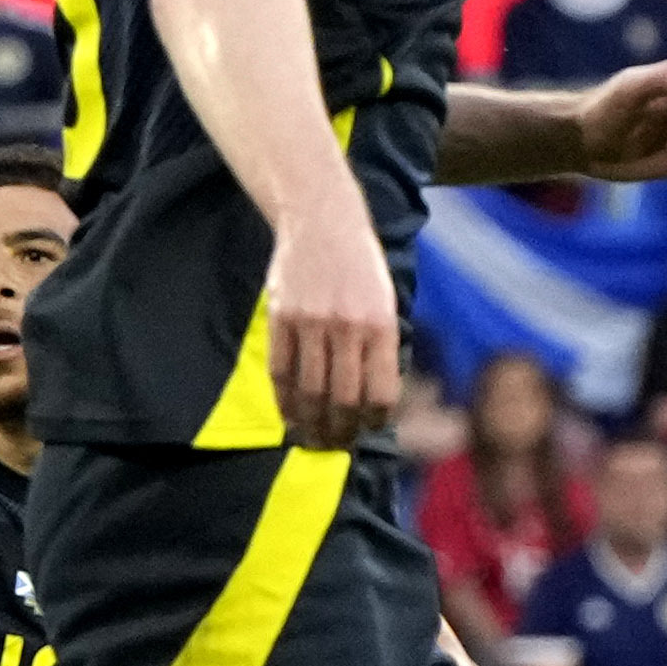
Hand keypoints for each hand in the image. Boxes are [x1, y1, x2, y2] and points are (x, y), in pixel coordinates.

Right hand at [261, 199, 398, 448]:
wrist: (322, 220)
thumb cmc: (360, 264)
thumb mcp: (385, 300)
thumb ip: (381, 346)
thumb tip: (374, 400)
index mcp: (382, 325)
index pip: (380, 391)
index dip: (374, 420)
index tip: (367, 430)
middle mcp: (348, 327)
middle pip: (343, 398)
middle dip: (341, 431)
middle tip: (337, 444)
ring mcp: (311, 323)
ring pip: (310, 391)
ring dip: (311, 423)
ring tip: (312, 439)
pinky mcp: (281, 318)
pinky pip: (281, 371)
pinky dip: (284, 400)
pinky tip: (289, 414)